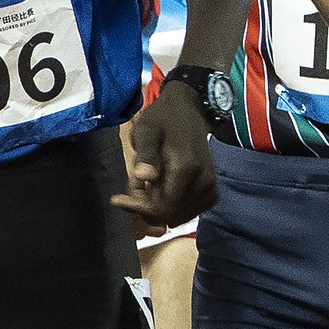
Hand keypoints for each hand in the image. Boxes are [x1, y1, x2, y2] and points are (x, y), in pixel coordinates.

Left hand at [118, 80, 218, 228]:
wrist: (188, 111)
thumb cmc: (162, 120)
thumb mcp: (146, 132)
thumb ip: (146, 155)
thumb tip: (144, 177)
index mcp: (186, 168)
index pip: (161, 208)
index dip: (137, 207)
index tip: (117, 199)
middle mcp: (203, 182)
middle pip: (168, 215)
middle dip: (146, 206)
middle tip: (135, 184)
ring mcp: (210, 188)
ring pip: (177, 217)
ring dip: (158, 206)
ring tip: (149, 183)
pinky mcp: (212, 191)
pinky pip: (188, 213)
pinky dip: (173, 207)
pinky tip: (164, 189)